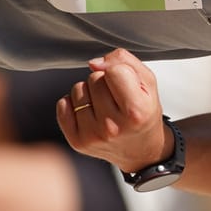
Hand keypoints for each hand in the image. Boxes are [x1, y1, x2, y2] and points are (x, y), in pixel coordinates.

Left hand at [58, 49, 173, 171]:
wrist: (141, 149)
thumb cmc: (144, 112)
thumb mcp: (147, 82)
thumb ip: (125, 61)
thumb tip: (94, 63)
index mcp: (136, 111)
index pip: (114, 71)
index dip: (120, 71)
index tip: (126, 84)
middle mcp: (113, 126)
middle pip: (94, 78)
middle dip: (104, 81)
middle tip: (116, 98)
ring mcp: (93, 135)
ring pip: (78, 89)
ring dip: (89, 92)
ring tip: (104, 106)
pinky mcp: (77, 141)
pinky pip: (62, 105)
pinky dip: (74, 104)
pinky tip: (90, 112)